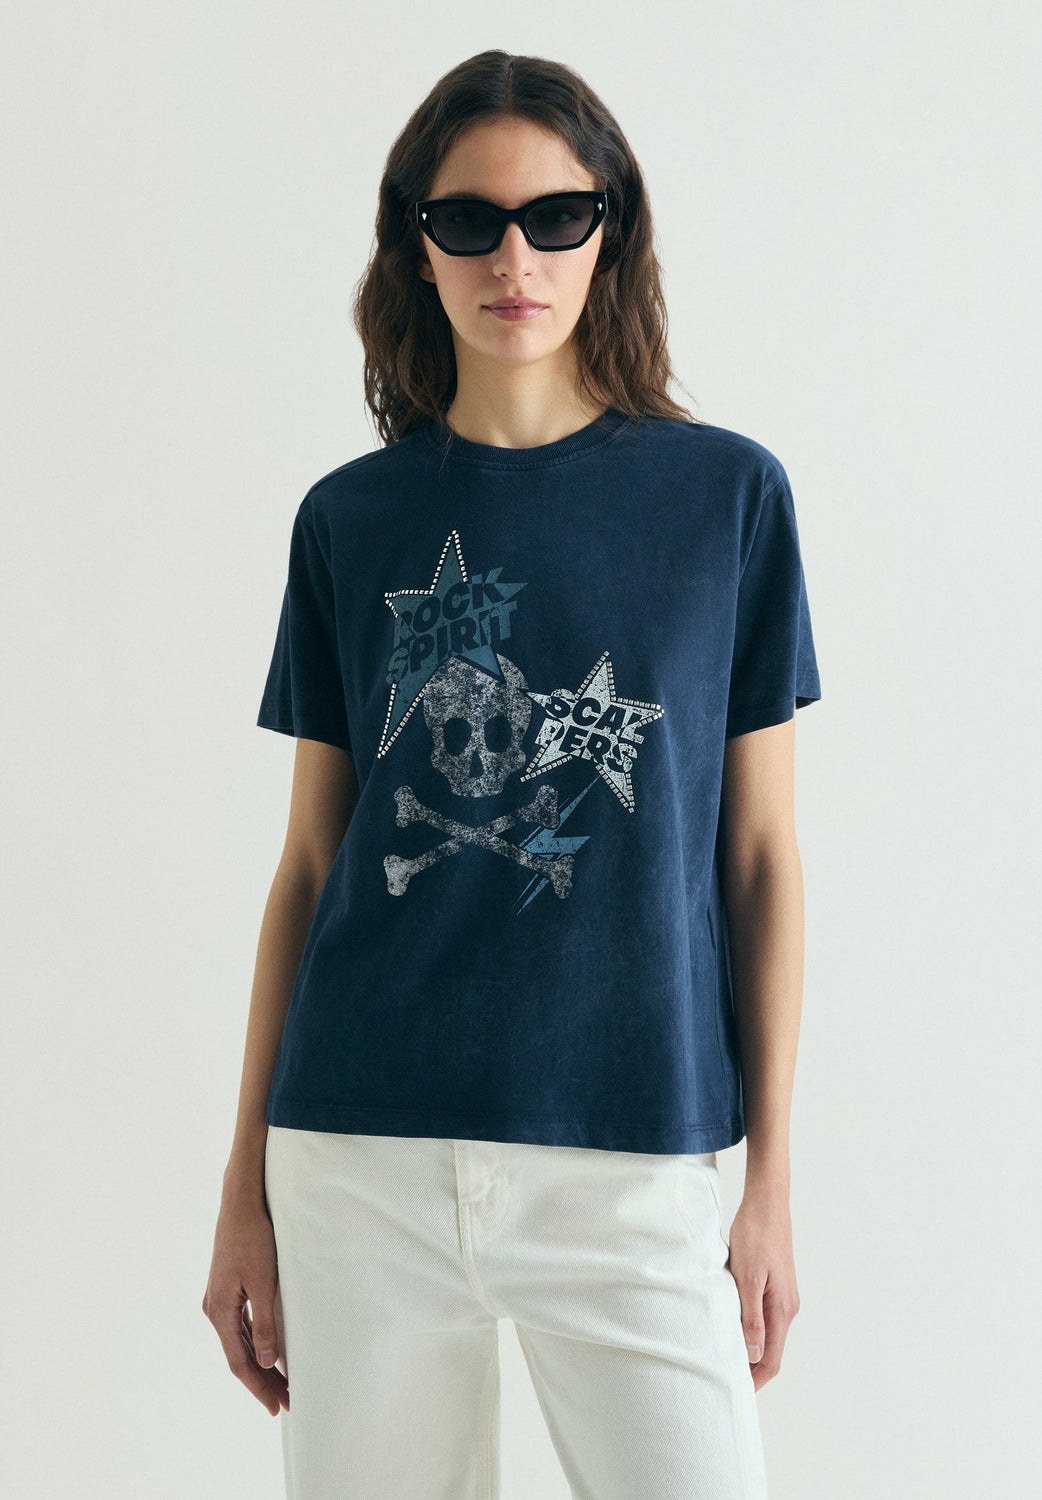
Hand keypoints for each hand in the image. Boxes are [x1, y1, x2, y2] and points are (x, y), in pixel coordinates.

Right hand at [202, 1197, 289, 1415]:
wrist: (240, 1204)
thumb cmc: (253, 1238)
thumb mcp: (263, 1282)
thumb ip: (264, 1323)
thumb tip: (266, 1361)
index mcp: (220, 1312)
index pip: (240, 1363)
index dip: (259, 1387)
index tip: (277, 1406)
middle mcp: (214, 1310)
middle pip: (238, 1357)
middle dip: (261, 1381)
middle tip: (285, 1403)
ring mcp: (218, 1300)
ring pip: (237, 1343)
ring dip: (258, 1365)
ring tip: (279, 1385)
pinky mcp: (225, 1290)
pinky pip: (238, 1328)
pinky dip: (252, 1345)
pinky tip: (265, 1353)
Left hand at [725, 1184, 799, 1391]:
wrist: (766, 1203)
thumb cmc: (756, 1235)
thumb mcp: (747, 1277)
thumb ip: (751, 1317)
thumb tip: (752, 1354)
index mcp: (782, 1310)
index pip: (771, 1359)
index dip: (754, 1380)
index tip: (734, 1392)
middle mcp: (787, 1307)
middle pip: (770, 1350)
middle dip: (750, 1368)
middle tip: (722, 1378)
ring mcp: (782, 1296)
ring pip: (766, 1333)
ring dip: (748, 1347)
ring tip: (722, 1356)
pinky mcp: (775, 1284)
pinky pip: (763, 1316)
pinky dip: (748, 1327)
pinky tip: (730, 1324)